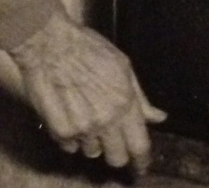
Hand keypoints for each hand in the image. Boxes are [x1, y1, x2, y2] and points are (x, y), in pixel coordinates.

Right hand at [9, 10, 166, 172]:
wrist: (49, 43)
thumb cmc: (87, 48)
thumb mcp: (122, 65)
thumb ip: (140, 97)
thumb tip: (159, 117)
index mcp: (124, 103)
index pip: (139, 146)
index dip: (142, 161)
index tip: (141, 166)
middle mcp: (105, 120)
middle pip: (117, 158)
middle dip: (117, 152)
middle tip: (112, 140)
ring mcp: (81, 128)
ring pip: (92, 152)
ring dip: (93, 140)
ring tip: (86, 116)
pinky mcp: (59, 131)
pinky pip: (70, 147)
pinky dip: (72, 137)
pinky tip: (70, 116)